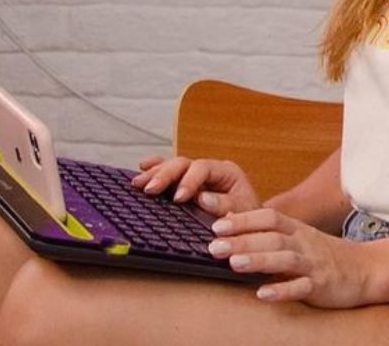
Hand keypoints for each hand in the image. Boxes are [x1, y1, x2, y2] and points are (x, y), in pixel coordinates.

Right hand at [130, 156, 260, 216]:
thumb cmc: (248, 218)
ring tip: (138, 183)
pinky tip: (141, 167)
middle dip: (165, 175)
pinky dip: (155, 168)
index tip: (178, 198)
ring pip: (172, 166)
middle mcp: (209, 170)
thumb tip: (202, 198)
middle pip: (183, 164)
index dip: (189, 181)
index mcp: (225, 172)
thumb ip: (224, 205)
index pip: (203, 168)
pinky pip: (170, 172)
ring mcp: (196, 176)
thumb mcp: (243, 212)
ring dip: (154, 173)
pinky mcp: (186, 184)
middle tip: (150, 189)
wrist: (251, 225)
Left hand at [207, 207, 370, 307]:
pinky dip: (282, 290)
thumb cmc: (324, 254)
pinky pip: (302, 287)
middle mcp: (304, 243)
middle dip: (242, 240)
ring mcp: (314, 264)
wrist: (366, 269)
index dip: (244, 220)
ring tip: (233, 264)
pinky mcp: (321, 285)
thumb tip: (230, 221)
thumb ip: (268, 232)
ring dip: (259, 260)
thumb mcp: (298, 237)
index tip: (217, 225)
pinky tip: (263, 294)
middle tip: (214, 245)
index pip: (269, 218)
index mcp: (297, 230)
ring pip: (285, 259)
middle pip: (272, 237)